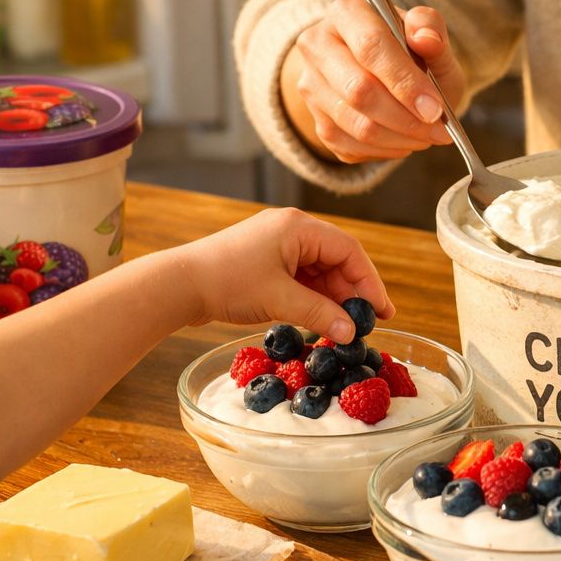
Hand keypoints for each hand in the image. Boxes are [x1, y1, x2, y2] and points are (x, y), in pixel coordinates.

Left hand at [172, 208, 393, 341]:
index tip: (381, 311)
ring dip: (332, 299)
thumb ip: (319, 314)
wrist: (179, 284)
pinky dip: (313, 300)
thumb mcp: (279, 300)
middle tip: (365, 324)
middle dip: (352, 293)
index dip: (369, 282)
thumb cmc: (228, 282)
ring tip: (343, 328)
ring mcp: (277, 247)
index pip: (349, 250)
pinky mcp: (265, 264)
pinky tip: (319, 321)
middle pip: (336, 261)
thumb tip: (351, 333)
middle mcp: (291, 231)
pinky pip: (301, 280)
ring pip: (319, 273)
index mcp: (298, 227)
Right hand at [281, 0, 462, 163]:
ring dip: (400, 138)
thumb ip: (431, 29)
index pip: (370, 47)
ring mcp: (311, 86)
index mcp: (346, 12)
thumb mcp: (428, 33)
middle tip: (438, 131)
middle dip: (405, 118)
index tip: (435, 109)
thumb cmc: (408, 50)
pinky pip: (351, 146)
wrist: (379, 71)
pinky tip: (405, 140)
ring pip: (355, 125)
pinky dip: (386, 150)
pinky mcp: (316, 120)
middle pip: (358, 90)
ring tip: (428, 136)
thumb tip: (426, 39)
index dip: (405, 82)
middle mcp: (318, 45)